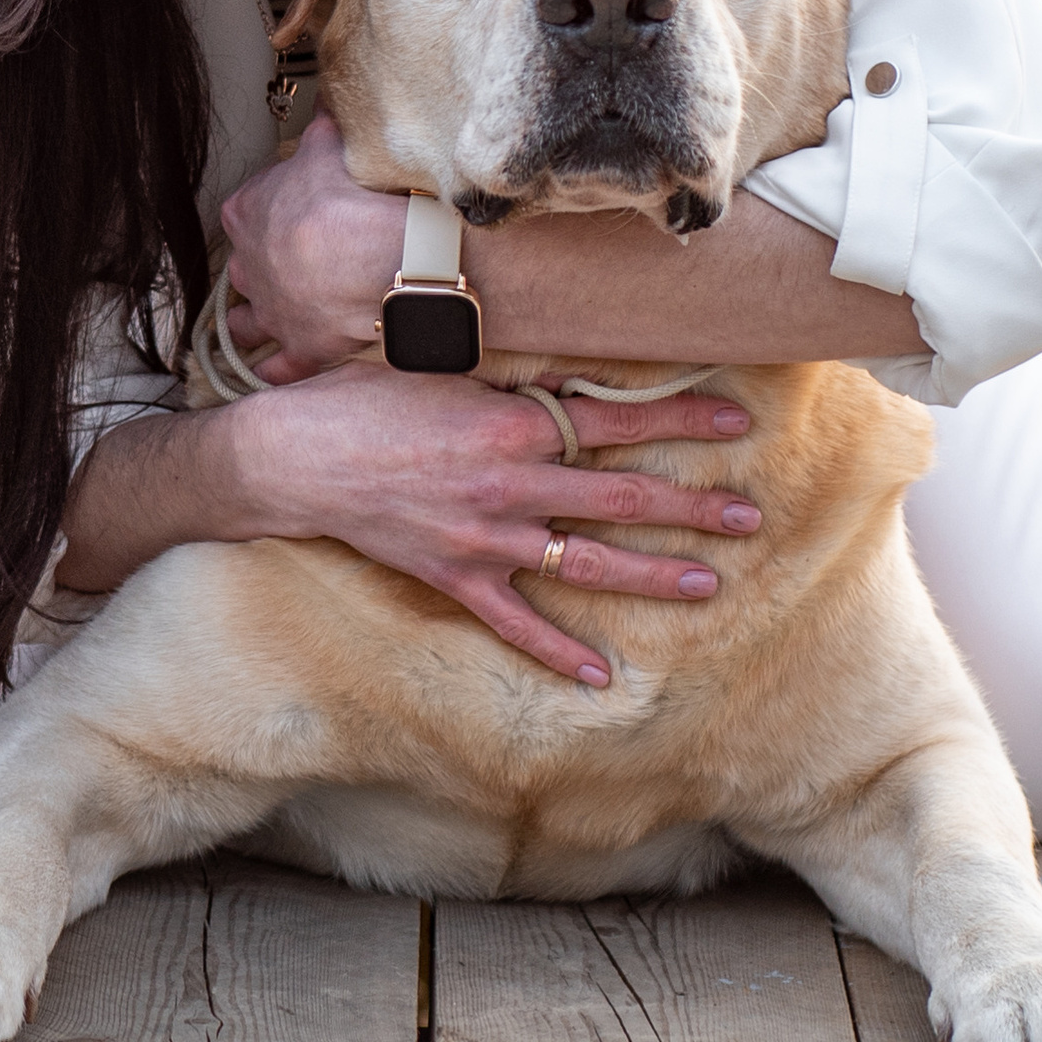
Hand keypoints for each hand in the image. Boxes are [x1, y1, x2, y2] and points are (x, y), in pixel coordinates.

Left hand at [219, 113, 403, 380]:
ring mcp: (273, 310)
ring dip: (248, 322)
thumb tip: (326, 106)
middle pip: (244, 265)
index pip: (246, 208)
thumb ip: (323, 130)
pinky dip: (276, 370)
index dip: (268, 209)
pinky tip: (273, 371)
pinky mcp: (301, 347)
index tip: (290, 210)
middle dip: (258, 266)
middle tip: (283, 263)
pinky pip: (280, 367)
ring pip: (245, 322)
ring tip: (251, 324)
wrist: (383, 254)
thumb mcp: (332, 145)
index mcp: (248, 213)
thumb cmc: (353, 194)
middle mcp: (250, 265)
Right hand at [225, 361, 760, 684]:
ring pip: (586, 564)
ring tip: (707, 585)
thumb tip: (577, 365)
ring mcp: (484, 537)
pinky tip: (600, 676)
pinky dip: (557, 651)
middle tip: (749, 518)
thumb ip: (514, 375)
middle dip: (691, 508)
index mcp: (511, 423)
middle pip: (620, 497)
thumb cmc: (364, 397)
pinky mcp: (454, 576)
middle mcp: (508, 483)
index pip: (617, 418)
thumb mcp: (444, 366)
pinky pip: (515, 622)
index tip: (737, 418)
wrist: (293, 455)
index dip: (681, 417)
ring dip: (651, 576)